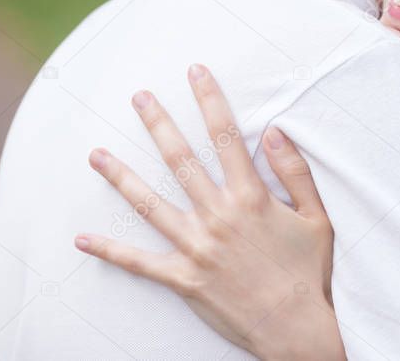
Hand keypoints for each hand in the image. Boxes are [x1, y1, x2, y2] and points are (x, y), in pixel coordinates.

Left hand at [75, 64, 344, 359]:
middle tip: (137, 97)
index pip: (227, 137)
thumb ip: (296, 172)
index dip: (210, 100)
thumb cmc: (309, 271)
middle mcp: (219, 216)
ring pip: (150, 205)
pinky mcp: (184, 278)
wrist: (295, 327)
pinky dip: (111, 250)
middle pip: (181, 160)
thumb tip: (277, 130)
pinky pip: (140, 263)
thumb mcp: (317, 217)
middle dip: (158, 124)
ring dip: (121, 177)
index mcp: (252, 197)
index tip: (196, 71)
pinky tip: (83, 238)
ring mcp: (197, 247)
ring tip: (96, 153)